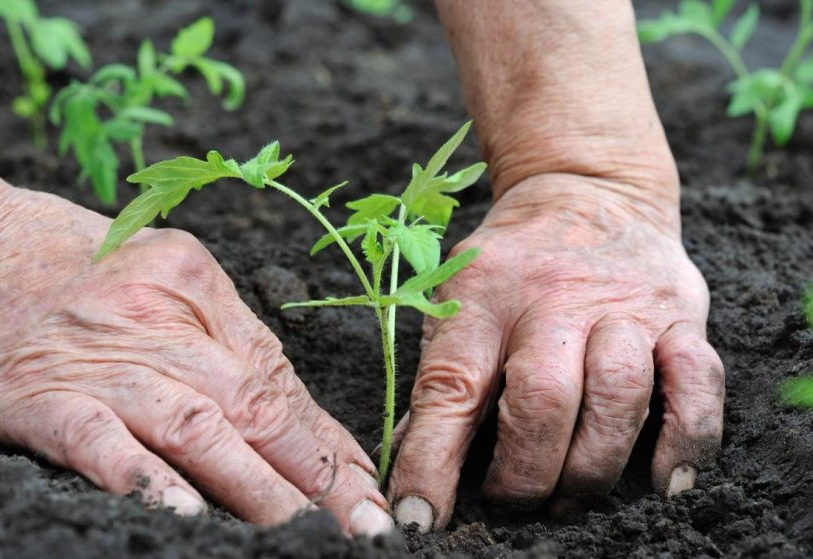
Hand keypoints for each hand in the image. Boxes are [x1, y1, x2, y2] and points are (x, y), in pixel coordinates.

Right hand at [0, 167, 392, 535]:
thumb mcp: (166, 281)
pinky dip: (146, 479)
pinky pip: (101, 440)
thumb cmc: (78, 267)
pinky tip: (184, 514)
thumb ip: (228, 345)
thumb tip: (300, 421)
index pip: (278, 376)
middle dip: (314, 473)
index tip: (363, 484)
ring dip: (254, 486)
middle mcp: (160, 317)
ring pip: (196, 426)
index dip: (326, 439)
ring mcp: (103, 356)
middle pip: (252, 404)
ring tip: (298, 532)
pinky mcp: (41, 392)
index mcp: (199, 284)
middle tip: (361, 523)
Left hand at [387, 174, 723, 531]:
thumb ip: (442, 379)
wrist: (585, 190)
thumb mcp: (458, 299)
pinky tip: (662, 481)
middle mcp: (553, 299)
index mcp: (483, 298)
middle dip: (526, 474)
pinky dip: (686, 440)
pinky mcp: (681, 314)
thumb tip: (414, 466)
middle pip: (543, 400)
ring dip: (592, 467)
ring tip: (570, 495)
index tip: (421, 516)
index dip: (432, 460)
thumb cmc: (511, 265)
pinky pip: (698, 382)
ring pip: (619, 396)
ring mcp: (624, 305)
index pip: (451, 387)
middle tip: (513, 502)